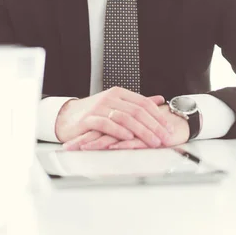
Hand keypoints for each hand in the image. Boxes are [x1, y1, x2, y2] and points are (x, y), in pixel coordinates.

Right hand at [55, 87, 172, 148]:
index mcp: (119, 93)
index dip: (158, 115)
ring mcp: (99, 107)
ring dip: (141, 130)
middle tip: (165, 137)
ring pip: (125, 117)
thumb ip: (137, 103)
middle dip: (154, 125)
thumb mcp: (117, 105)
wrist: (67, 117)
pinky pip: (106, 123)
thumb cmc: (93, 113)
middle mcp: (110, 98)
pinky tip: (128, 137)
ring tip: (152, 141)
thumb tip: (159, 99)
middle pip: (137, 110)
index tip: (169, 127)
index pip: (143, 102)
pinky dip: (119, 130)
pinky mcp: (89, 118)